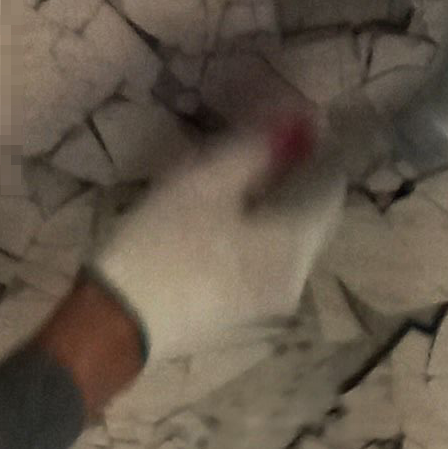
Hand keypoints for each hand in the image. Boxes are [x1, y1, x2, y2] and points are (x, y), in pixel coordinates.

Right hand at [82, 111, 345, 376]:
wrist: (115, 327)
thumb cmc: (161, 246)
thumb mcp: (205, 181)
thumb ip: (258, 148)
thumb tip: (299, 121)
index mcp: (297, 243)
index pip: (332, 184)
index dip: (318, 149)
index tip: (293, 126)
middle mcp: (297, 279)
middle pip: (313, 218)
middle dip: (297, 182)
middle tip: (266, 152)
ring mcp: (270, 307)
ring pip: (288, 246)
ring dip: (274, 214)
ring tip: (238, 190)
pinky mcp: (242, 323)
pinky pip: (264, 269)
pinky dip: (256, 244)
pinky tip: (222, 233)